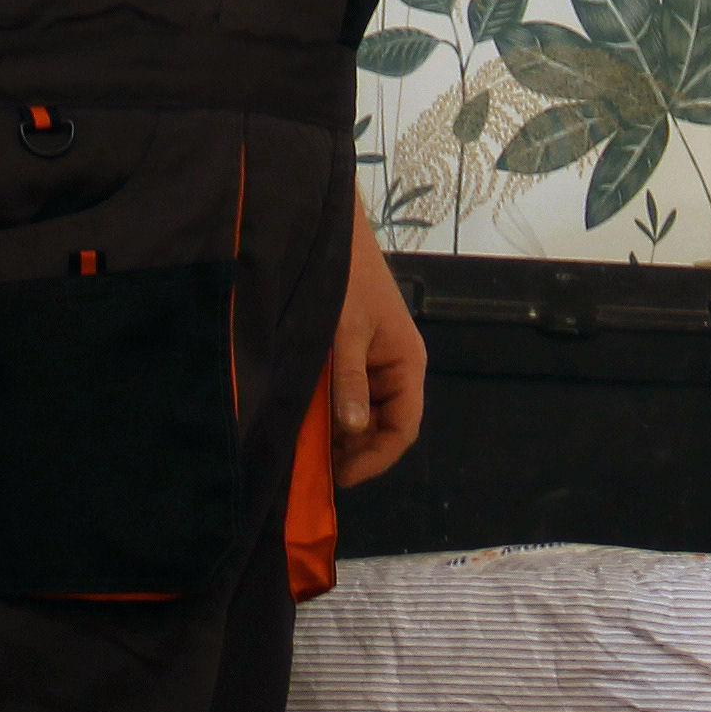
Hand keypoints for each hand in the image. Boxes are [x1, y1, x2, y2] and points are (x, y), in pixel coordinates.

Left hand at [329, 222, 428, 487]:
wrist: (330, 235)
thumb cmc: (347, 281)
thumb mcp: (345, 333)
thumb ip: (350, 382)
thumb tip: (351, 432)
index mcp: (407, 365)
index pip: (403, 429)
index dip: (375, 457)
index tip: (339, 476)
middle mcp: (396, 369)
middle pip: (382, 426)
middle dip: (353, 450)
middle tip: (313, 468)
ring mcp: (374, 363)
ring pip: (362, 413)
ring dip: (337, 433)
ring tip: (304, 450)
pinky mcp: (352, 355)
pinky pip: (346, 394)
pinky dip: (328, 411)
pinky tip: (303, 421)